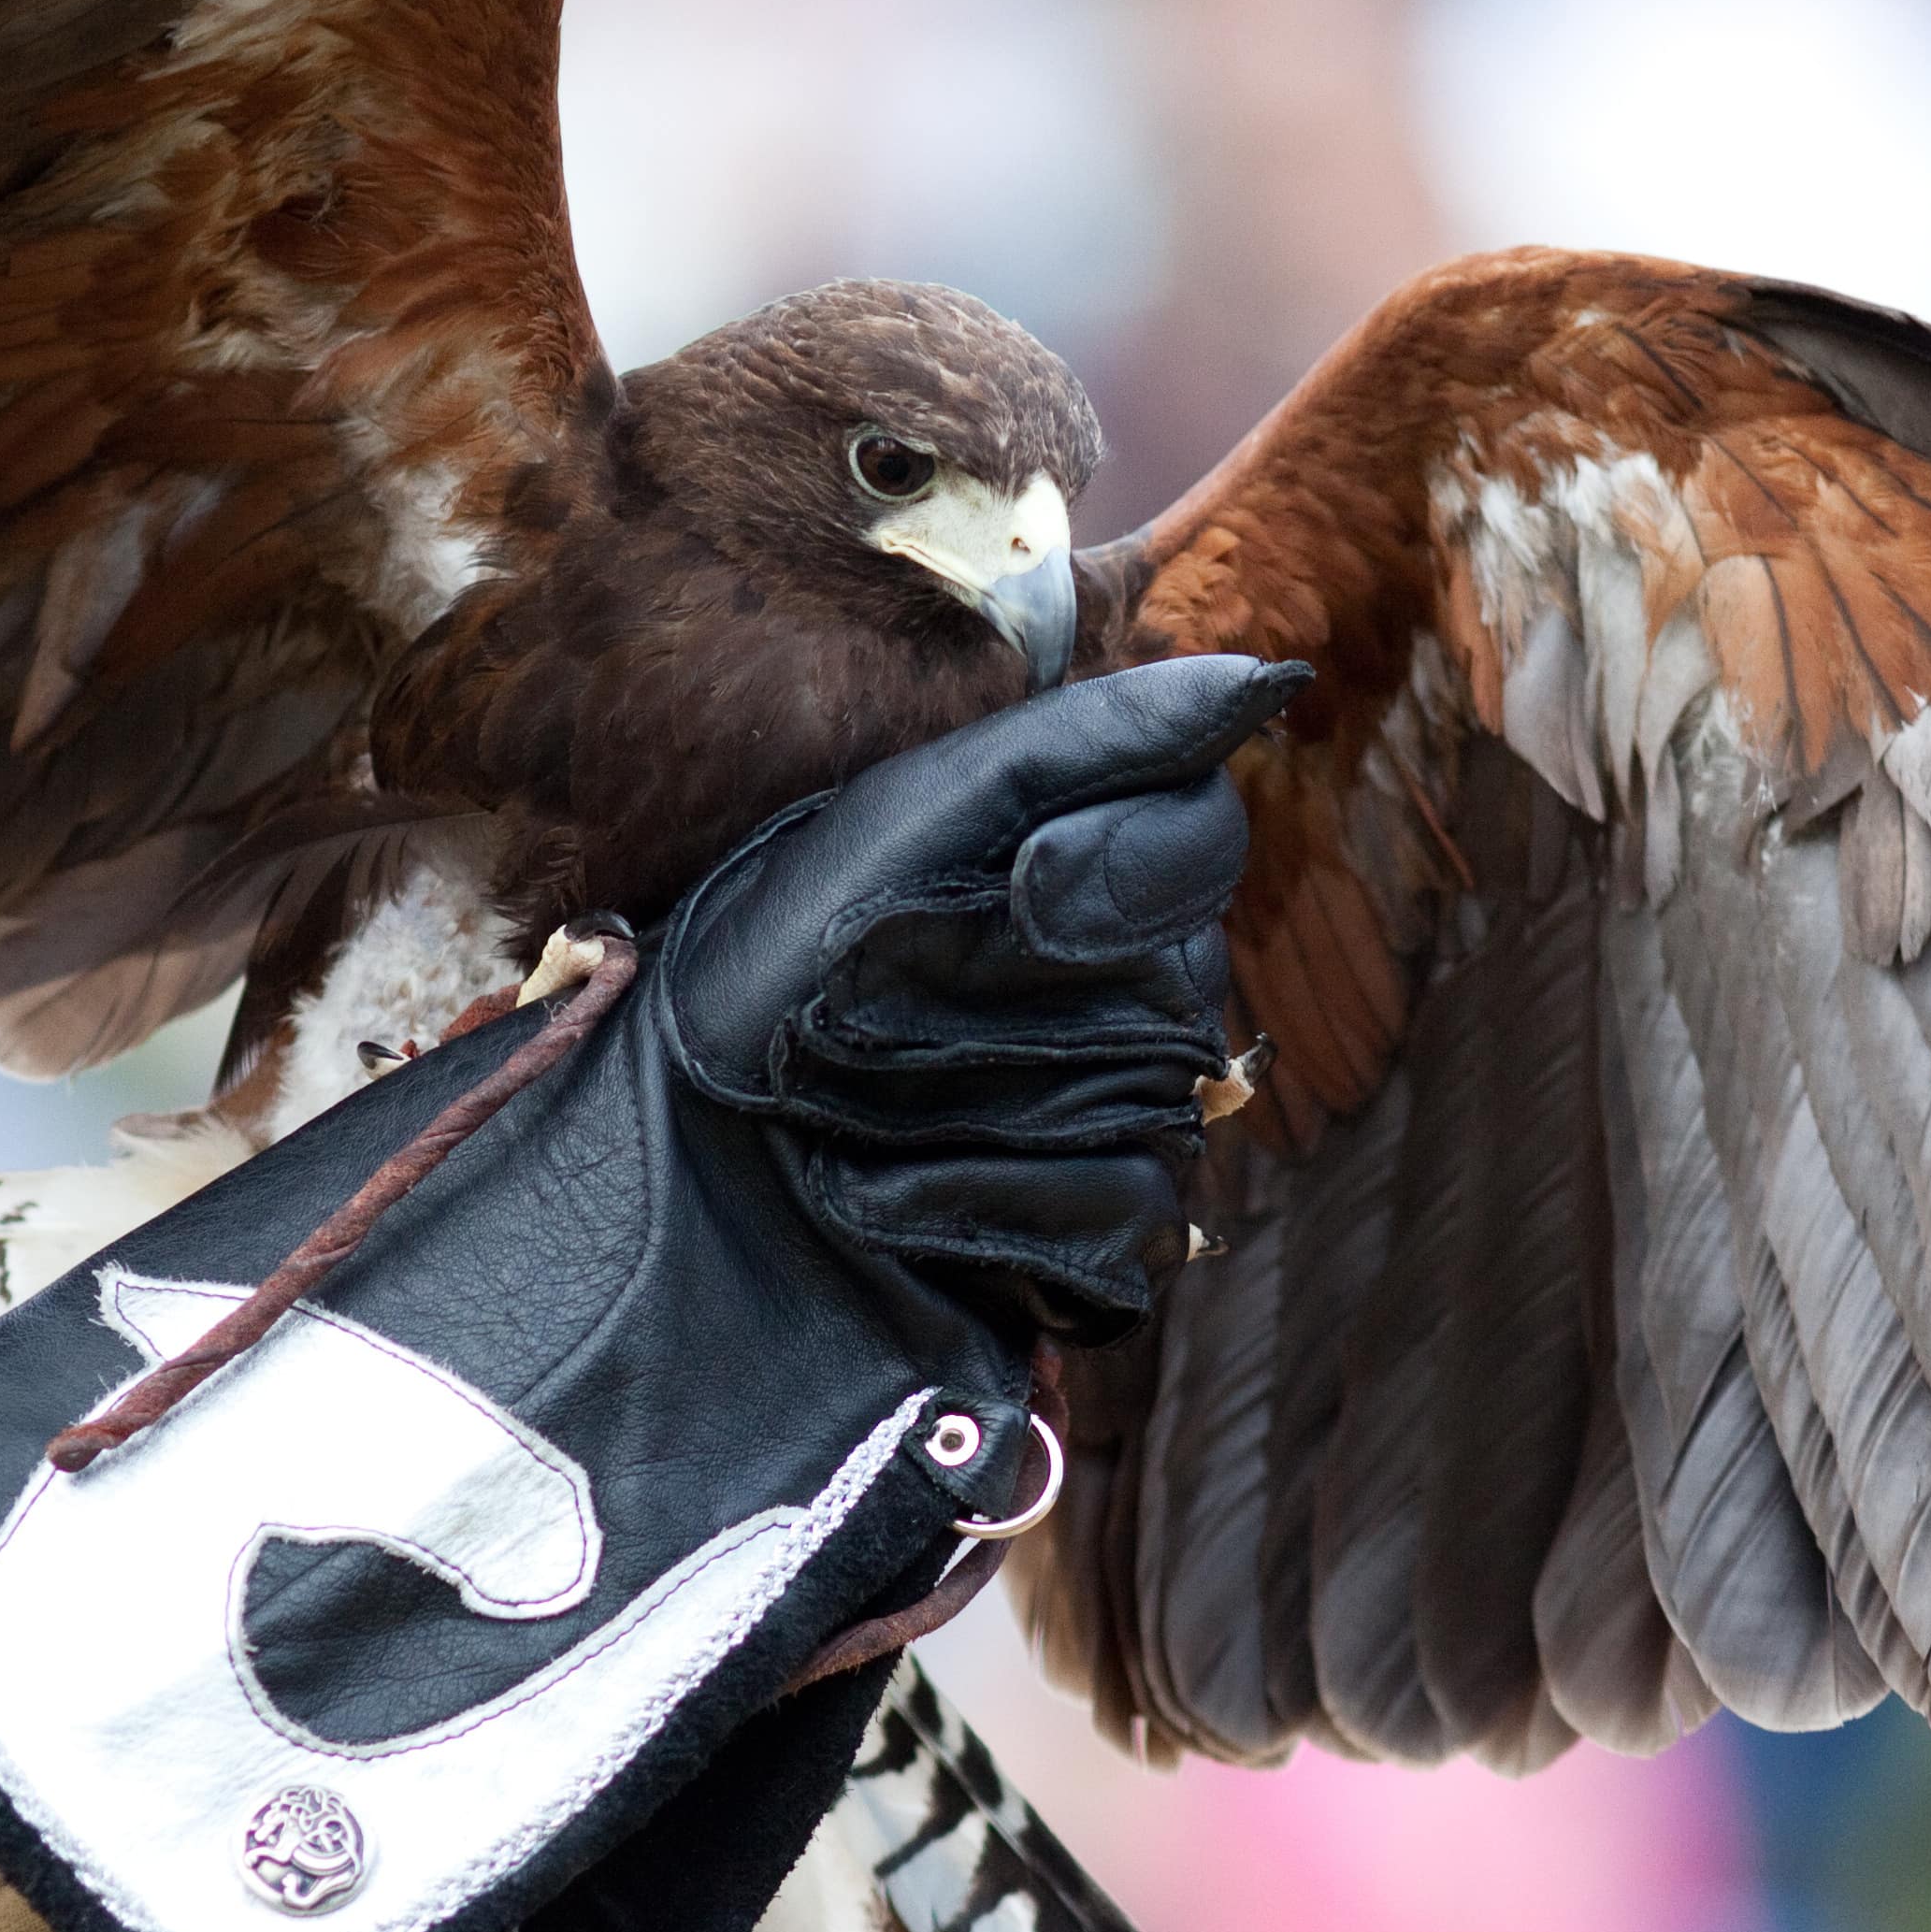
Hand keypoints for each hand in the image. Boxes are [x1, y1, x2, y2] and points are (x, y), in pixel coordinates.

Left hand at [663, 654, 1304, 1334]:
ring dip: (984, 1099)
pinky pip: (1125, 1219)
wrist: (658, 1177)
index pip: (1199, 830)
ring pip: (1159, 1098)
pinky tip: (884, 1202)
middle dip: (1015, 988)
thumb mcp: (907, 825)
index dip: (1126, 858)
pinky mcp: (1082, 1254)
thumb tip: (1272, 677)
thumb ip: (1086, 742)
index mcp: (1058, 869)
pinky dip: (991, 1206)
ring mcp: (1102, 1127)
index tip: (1022, 881)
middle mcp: (1099, 993)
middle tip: (868, 1005)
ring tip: (851, 1111)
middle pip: (1183, 971)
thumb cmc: (755, 983)